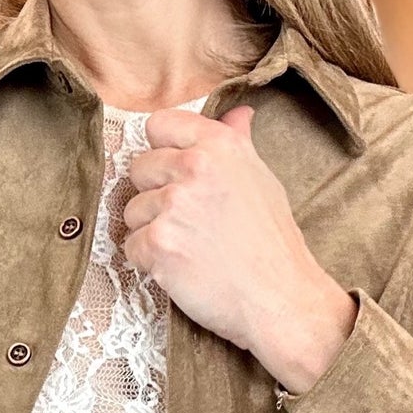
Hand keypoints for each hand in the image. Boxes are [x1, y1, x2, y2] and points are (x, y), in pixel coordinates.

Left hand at [122, 103, 356, 394]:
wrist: (281, 300)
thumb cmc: (273, 243)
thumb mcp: (262, 180)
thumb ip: (237, 143)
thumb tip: (239, 112)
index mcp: (218, 145)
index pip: (159, 124)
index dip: (163, 151)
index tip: (178, 175)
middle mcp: (193, 167)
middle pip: (138, 168)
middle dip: (155, 195)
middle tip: (191, 222)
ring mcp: (173, 205)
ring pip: (132, 211)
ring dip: (152, 231)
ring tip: (191, 248)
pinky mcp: (158, 244)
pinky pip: (131, 247)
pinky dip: (149, 262)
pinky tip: (182, 268)